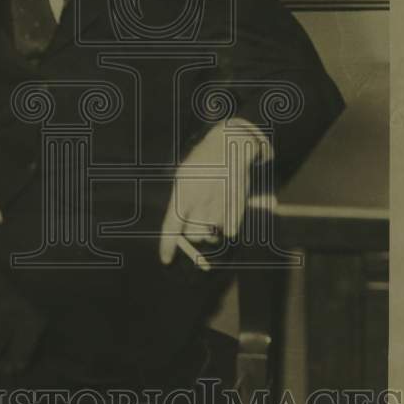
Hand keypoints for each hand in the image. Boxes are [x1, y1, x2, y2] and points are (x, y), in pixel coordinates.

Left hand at [159, 119, 268, 269]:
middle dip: (193, 236)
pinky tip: (223, 208)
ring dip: (210, 231)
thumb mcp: (184, 178)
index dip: (168, 245)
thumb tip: (180, 234)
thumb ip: (181, 205)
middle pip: (194, 235)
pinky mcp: (237, 204)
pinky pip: (230, 229)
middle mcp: (201, 197)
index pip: (172, 224)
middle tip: (196, 225)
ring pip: (212, 234)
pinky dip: (226, 226)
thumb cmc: (202, 165)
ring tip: (211, 211)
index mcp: (183, 189)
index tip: (165, 260)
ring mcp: (220, 201)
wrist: (229, 144)